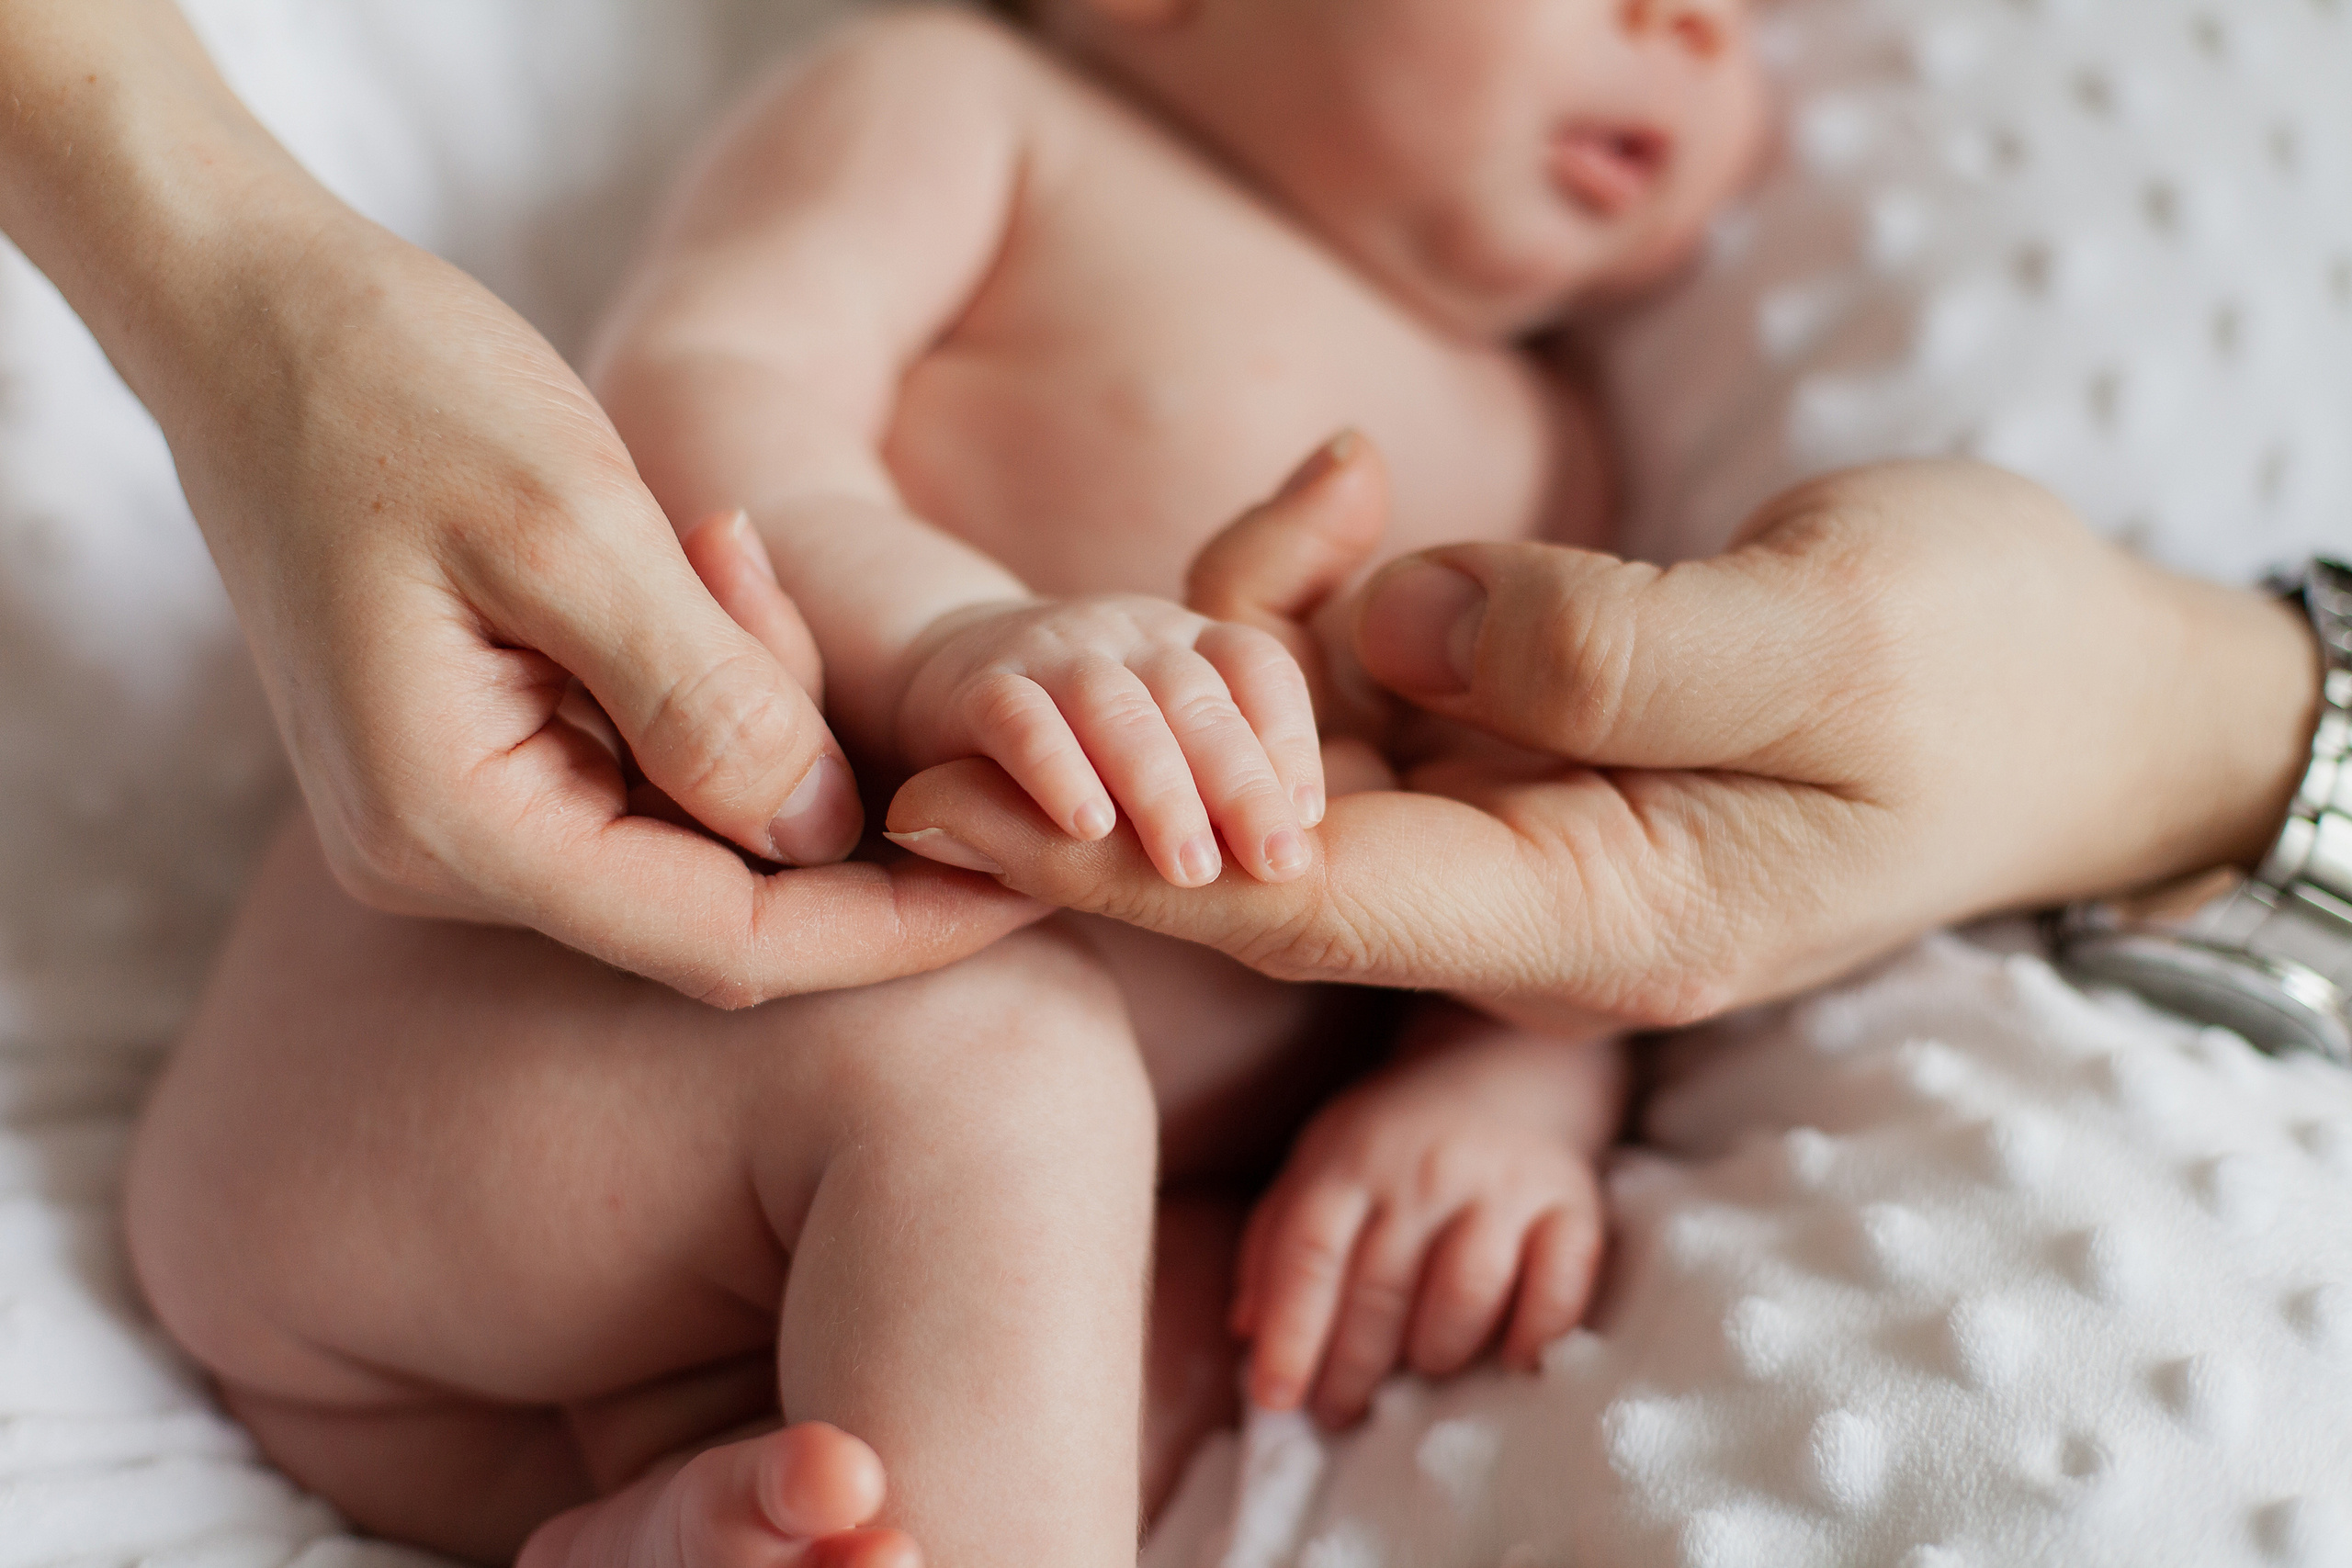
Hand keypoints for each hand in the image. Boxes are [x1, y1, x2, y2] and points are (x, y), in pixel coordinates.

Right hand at [0, 11, 1040, 1004]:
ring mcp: (455, 817)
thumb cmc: (395, 392)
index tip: (1029, 878)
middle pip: (721, 902)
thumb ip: (707, 700)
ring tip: (712, 547)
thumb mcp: (570, 527)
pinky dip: (710, 693)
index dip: (895, 928)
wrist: (252, 318)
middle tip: (778, 588)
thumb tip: (826, 833)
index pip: (730, 942)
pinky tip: (692, 567)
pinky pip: (643, 778)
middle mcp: (444, 857)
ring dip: (764, 721)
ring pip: (693, 837)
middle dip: (828, 791)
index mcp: (453, 827)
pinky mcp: (477, 762)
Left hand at [886, 441, 2321, 1028]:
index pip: (1309, 907)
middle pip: (1262, 859)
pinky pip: (1376, 698)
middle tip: (898, 732)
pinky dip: (1309, 615)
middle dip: (1088, 801)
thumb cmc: (1992, 664)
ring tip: (1108, 599)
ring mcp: (1520, 825)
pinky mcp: (1528, 747)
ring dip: (1193, 688)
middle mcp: (1526, 892)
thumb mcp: (1836, 636)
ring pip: (1302, 770)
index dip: (1118, 860)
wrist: (2083, 687)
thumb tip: (1393, 621)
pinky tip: (1308, 508)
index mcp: (1597, 915)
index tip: (956, 807)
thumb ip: (1611, 645)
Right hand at [886, 595, 1323, 886]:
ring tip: (1191, 870)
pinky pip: (1019, 720)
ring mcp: (1053, 652)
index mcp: (1192, 642)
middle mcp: (1131, 635)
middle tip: (1276, 865)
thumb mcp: (1171, 742)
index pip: (1257, 668)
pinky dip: (1053, 770)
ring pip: (1115, 706)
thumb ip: (1227, 781)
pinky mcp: (976, 686)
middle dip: (1241, 784)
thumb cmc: (1092, 741)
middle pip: (1195, 696)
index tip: (1311, 819)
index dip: (1288, 737)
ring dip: (1158, 789)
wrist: (948, 674)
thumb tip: (1309, 867)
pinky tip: (1087, 830)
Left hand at [1233, 1020, 1612, 1425]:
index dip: (1289, 1333)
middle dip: (1352, 1368)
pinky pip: (1560, 1284)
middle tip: (1339, 1413)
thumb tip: (1245, 1331)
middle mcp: (1425, 1169)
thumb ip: (1277, 1244)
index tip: (1273, 1398)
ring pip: (1467, 1291)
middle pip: (1381, 1287)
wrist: (1502, 1070)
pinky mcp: (1572, 1203)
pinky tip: (1510, 1361)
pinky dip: (1535, 1334)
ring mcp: (1503, 1184)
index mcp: (1349, 1159)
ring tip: (1419, 1374)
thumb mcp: (1318, 1167)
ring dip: (1437, 1352)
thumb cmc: (1392, 1142)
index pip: (1309, 1253)